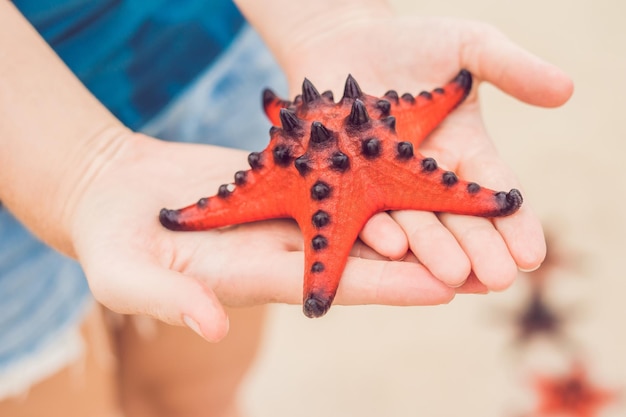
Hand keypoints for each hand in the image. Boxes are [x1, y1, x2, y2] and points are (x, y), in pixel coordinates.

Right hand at [70, 134, 456, 340]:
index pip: (332, 283)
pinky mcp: (278, 180)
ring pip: (355, 214)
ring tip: (465, 214)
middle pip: (361, 254)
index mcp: (255, 276)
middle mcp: (282, 248)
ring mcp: (283, 213)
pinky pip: (332, 177)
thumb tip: (213, 327)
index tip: (442, 288)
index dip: (386, 287)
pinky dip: (369, 175)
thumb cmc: (113, 243)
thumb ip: (170, 302)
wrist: (115, 195)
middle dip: (420, 259)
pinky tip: (409, 165)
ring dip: (408, 215)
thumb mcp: (129, 277)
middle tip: (481, 260)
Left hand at [278, 14, 573, 291]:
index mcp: (465, 153)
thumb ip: (511, 68)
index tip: (532, 255)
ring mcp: (387, 183)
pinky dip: (379, 228)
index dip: (515, 224)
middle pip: (456, 219)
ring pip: (414, 222)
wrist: (345, 42)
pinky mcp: (348, 182)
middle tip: (496, 279)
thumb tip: (565, 90)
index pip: (496, 194)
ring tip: (453, 275)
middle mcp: (428, 178)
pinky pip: (364, 207)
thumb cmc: (413, 42)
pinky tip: (392, 249)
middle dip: (478, 248)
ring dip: (433, 250)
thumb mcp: (468, 46)